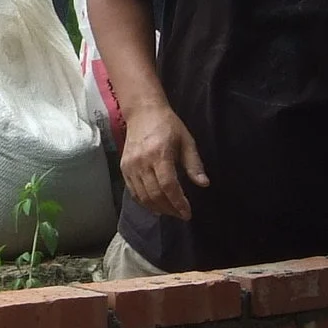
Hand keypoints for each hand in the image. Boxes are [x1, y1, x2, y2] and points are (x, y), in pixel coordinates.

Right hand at [119, 103, 208, 220]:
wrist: (142, 113)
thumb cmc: (168, 125)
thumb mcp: (186, 141)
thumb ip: (194, 164)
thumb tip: (204, 184)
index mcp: (159, 154)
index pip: (168, 186)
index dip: (178, 203)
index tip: (187, 213)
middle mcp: (142, 162)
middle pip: (155, 194)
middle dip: (170, 209)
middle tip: (181, 214)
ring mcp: (130, 166)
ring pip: (143, 197)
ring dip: (158, 208)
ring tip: (170, 212)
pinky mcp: (124, 168)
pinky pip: (134, 192)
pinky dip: (144, 202)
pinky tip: (155, 206)